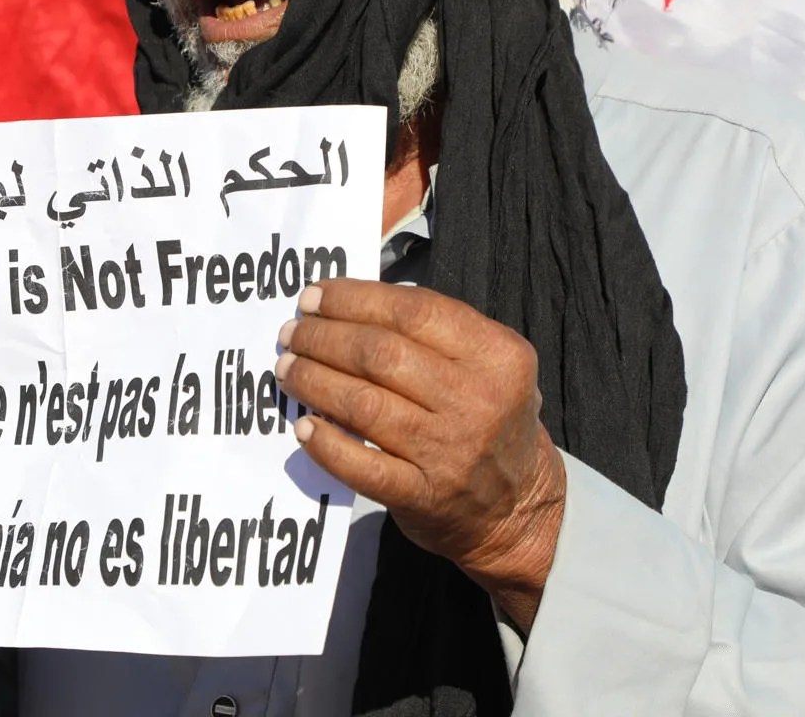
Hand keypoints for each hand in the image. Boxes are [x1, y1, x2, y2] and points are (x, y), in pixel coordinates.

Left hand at [275, 279, 566, 631]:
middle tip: (293, 333)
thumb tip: (351, 304)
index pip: (414, 310)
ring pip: (364, 403)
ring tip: (288, 369)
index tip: (313, 296)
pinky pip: (360, 465)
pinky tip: (304, 425)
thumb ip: (436, 332)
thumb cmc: (489, 420)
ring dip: (314, 380)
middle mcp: (477, 400)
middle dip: (324, 337)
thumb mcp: (489, 365)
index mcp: (497, 355)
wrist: (517, 508)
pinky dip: (326, 443)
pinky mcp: (422, 495)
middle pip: (381, 354)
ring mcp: (449, 451)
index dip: (354, 298)